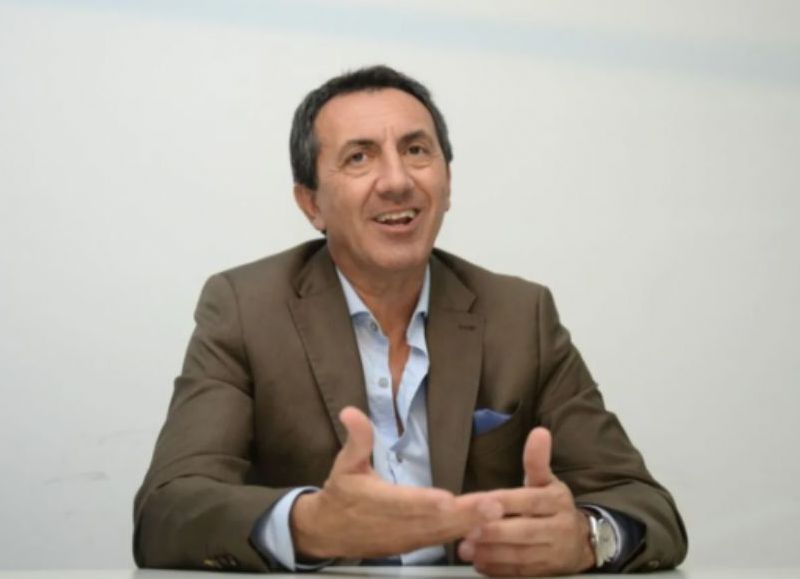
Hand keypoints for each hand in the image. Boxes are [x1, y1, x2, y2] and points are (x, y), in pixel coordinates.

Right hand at [290, 406, 503, 559]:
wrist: (327, 532)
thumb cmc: (340, 494)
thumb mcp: (344, 463)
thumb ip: (356, 439)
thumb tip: (351, 411)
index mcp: (377, 503)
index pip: (404, 503)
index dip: (425, 502)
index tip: (447, 499)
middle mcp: (394, 525)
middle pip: (433, 521)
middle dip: (465, 514)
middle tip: (494, 505)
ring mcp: (405, 539)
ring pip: (442, 533)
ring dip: (470, 524)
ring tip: (497, 512)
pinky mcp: (412, 547)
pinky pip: (441, 541)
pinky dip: (462, 534)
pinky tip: (484, 526)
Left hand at [458, 427, 594, 575]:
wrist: (582, 541)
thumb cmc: (554, 506)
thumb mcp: (547, 481)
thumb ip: (536, 460)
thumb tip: (539, 432)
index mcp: (555, 501)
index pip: (528, 500)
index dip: (504, 502)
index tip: (480, 502)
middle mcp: (558, 528)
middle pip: (525, 532)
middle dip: (495, 532)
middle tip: (468, 530)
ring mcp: (553, 553)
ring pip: (521, 556)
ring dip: (492, 554)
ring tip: (467, 548)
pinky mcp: (545, 572)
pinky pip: (521, 572)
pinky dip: (498, 570)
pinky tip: (479, 562)